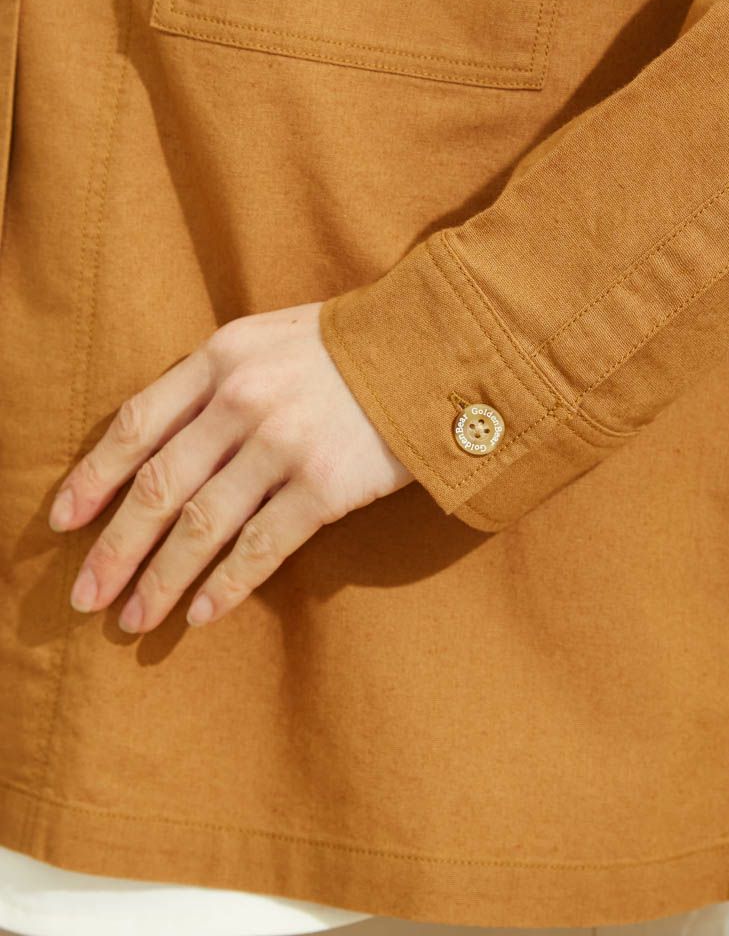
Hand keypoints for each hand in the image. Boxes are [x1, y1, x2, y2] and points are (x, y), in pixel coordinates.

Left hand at [48, 301, 413, 632]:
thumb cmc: (350, 346)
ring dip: (160, 579)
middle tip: (85, 596)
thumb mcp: (271, 339)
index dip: (93, 477)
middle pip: (158, 486)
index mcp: (221, 357)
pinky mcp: (326, 486)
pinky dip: (225, 585)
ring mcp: (284, 444)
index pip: (136, 424)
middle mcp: (242, 401)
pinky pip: (260, 547)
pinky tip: (201, 613)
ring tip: (134, 619)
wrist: (435, 349)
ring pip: (202, 526)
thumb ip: (217, 379)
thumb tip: (161, 446)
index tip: (64, 522)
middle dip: (115, 548)